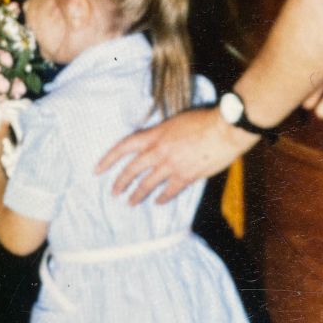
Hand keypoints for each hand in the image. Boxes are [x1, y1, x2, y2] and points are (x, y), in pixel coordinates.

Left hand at [95, 107, 257, 203]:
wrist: (225, 128)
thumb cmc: (203, 119)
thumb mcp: (175, 121)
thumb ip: (162, 133)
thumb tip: (154, 143)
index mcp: (154, 134)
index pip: (123, 147)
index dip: (108, 159)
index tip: (97, 170)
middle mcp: (159, 151)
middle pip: (132, 169)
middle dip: (120, 182)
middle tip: (113, 192)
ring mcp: (172, 165)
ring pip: (148, 184)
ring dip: (137, 195)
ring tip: (130, 202)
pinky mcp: (187, 175)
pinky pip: (170, 191)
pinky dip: (162, 198)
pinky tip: (157, 202)